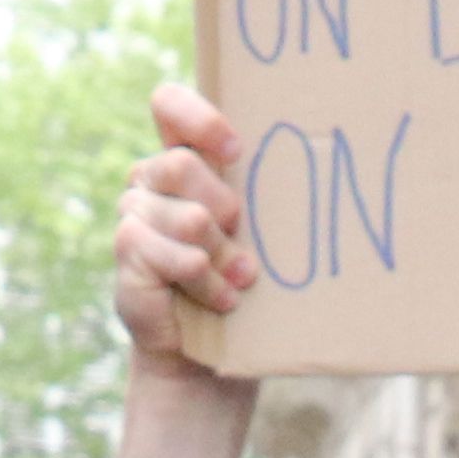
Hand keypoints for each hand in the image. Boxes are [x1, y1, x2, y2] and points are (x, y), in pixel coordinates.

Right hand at [108, 80, 256, 457]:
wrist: (209, 353)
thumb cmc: (242, 281)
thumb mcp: (258, 229)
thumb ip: (265, 188)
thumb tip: (330, 152)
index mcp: (182, 158)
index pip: (169, 105)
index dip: (199, 119)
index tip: (236, 150)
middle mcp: (150, 179)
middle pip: (182, 164)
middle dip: (225, 208)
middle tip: (241, 235)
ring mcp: (133, 215)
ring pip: (187, 218)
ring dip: (223, 256)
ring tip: (240, 280)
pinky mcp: (128, 253)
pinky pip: (179, 256)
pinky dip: (206, 283)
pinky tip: (221, 301)